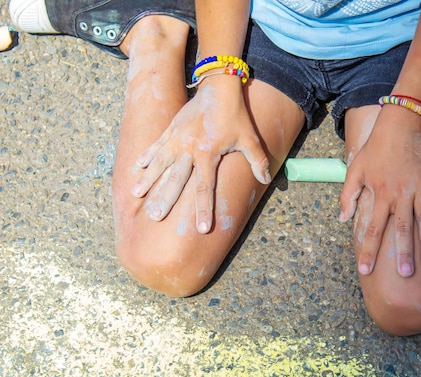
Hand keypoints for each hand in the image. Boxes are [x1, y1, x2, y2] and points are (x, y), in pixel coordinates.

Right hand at [131, 82, 270, 232]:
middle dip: (165, 199)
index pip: (204, 188)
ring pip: (160, 163)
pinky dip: (146, 156)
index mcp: (207, 154)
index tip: (202, 228)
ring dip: (148, 179)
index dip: (204, 210)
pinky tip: (136, 167)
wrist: (219, 87)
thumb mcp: (250, 139)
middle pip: (175, 179)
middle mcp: (189, 149)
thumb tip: (266, 179)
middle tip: (155, 217)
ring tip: (137, 194)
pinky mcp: (171, 129)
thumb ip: (257, 160)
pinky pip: (156, 145)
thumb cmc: (236, 115)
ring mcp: (177, 138)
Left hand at [339, 108, 420, 276]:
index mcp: (380, 194)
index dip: (369, 250)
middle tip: (405, 274)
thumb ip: (348, 196)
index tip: (365, 270)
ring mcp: (419, 187)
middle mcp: (400, 193)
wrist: (399, 126)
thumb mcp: (355, 170)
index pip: (372, 228)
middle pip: (401, 228)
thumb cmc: (375, 150)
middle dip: (402, 252)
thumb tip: (342, 220)